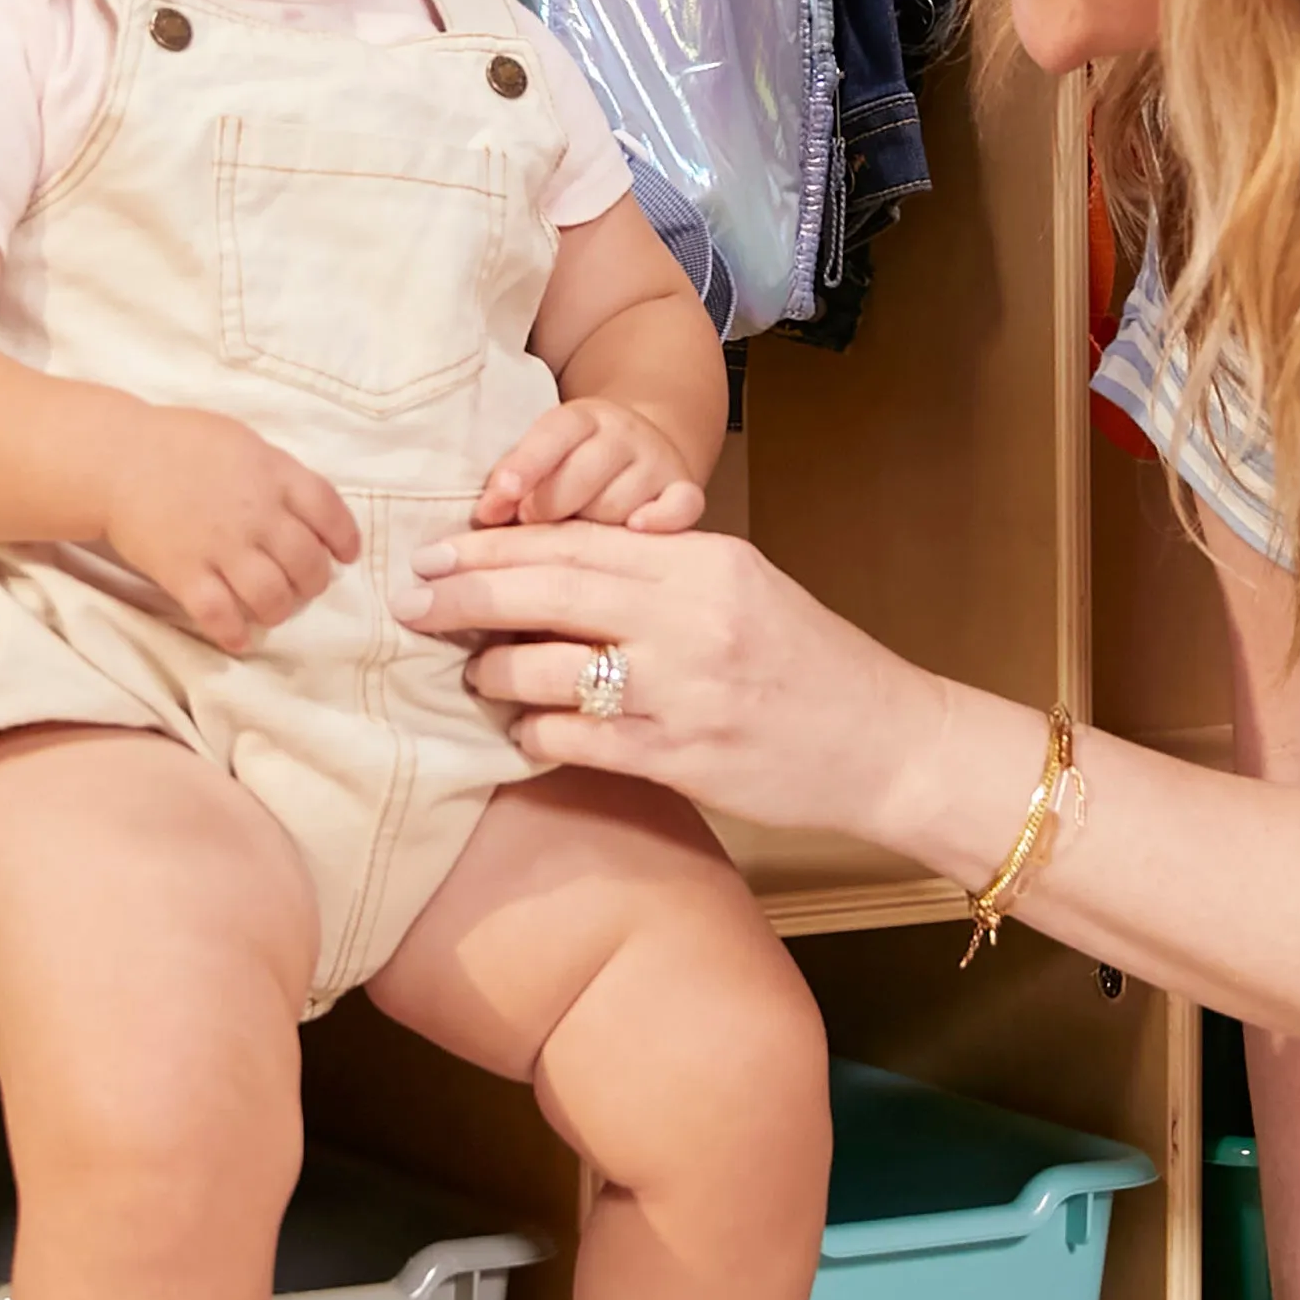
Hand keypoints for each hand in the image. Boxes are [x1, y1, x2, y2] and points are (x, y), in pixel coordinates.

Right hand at [103, 406, 358, 654]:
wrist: (115, 458)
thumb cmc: (177, 442)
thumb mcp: (240, 441)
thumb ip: (275, 472)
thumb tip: (303, 505)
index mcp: (273, 474)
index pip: (329, 512)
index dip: (344, 539)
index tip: (345, 555)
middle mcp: (255, 513)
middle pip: (308, 564)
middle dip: (313, 583)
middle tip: (302, 586)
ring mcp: (221, 547)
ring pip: (273, 597)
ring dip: (279, 610)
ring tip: (270, 609)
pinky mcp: (184, 574)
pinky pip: (220, 617)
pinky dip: (235, 634)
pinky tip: (238, 636)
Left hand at [397, 520, 948, 832]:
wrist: (889, 743)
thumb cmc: (809, 661)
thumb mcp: (743, 584)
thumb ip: (661, 562)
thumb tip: (562, 551)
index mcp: (703, 562)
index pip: (575, 542)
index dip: (494, 547)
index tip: (436, 552)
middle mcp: (691, 618)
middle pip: (550, 592)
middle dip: (467, 595)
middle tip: (411, 599)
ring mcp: (685, 691)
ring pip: (552, 669)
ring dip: (495, 670)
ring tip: (472, 672)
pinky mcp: (683, 758)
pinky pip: (580, 740)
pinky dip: (537, 732)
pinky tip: (523, 728)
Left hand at [476, 398, 708, 534]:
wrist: (640, 447)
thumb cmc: (572, 466)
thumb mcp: (542, 458)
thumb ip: (514, 481)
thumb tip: (485, 516)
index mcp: (580, 418)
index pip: (553, 434)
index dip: (524, 466)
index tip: (497, 500)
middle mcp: (623, 434)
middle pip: (584, 474)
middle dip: (550, 506)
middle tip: (530, 524)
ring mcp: (657, 461)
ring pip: (620, 502)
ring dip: (592, 527)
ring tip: (575, 536)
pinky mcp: (684, 490)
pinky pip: (681, 506)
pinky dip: (661, 519)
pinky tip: (637, 529)